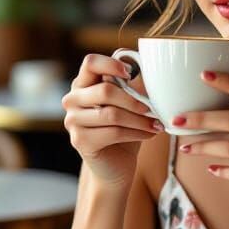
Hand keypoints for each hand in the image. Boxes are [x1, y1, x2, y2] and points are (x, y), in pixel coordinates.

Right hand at [61, 54, 164, 188]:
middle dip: (134, 101)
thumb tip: (148, 67)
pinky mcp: (80, 141)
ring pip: (112, 114)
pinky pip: (114, 132)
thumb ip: (132, 86)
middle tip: (153, 109)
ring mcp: (73, 121)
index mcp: (83, 84)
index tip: (131, 74)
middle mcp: (72, 100)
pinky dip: (137, 132)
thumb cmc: (124, 129)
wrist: (115, 165)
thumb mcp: (129, 104)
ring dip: (140, 119)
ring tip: (156, 124)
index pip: (90, 62)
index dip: (111, 64)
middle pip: (105, 90)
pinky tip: (150, 134)